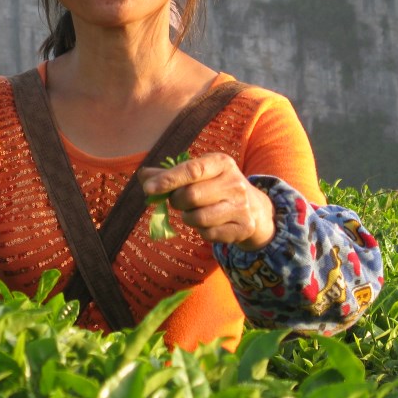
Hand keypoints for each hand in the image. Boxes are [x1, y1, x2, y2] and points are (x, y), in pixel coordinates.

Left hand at [139, 152, 275, 250]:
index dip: (168, 180)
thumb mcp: (199, 173)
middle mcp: (235, 182)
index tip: (148, 188)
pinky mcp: (242, 228)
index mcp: (222, 163)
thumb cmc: (217, 185)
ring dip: (188, 218)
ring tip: (194, 212)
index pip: (191, 170)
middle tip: (178, 201)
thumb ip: (170, 174)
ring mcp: (241, 206)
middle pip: (191, 196)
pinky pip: (209, 235)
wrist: (254, 208)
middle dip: (177, 201)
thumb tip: (143, 176)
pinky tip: (209, 223)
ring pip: (199, 218)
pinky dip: (202, 231)